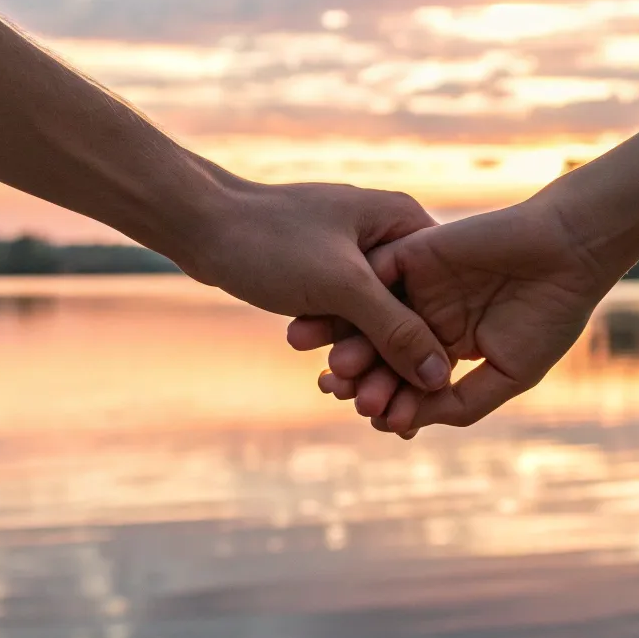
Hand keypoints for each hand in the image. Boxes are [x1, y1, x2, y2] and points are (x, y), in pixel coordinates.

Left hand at [179, 178, 456, 392]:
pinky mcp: (324, 275)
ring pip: (375, 322)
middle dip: (395, 366)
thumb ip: (394, 328)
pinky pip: (346, 322)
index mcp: (403, 221)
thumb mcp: (341, 286)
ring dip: (366, 365)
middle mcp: (386, 236)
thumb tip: (436, 376)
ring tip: (356, 408)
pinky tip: (332, 386)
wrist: (197, 223)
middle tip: (385, 416)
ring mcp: (354, 256)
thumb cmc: (268, 240)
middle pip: (409, 312)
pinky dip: (342, 352)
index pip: (441, 293)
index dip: (437, 348)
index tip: (429, 397)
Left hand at [286, 195, 622, 435]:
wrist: (571, 252)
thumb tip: (409, 424)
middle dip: (363, 378)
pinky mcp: (411, 253)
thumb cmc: (551, 314)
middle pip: (380, 353)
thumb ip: (462, 402)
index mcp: (447, 345)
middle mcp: (425, 315)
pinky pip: (373, 277)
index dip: (391, 401)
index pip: (406, 380)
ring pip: (370, 318)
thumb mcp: (509, 374)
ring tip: (339, 372)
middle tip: (349, 398)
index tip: (379, 422)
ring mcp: (416, 285)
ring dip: (351, 344)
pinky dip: (355, 300)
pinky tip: (344, 326)